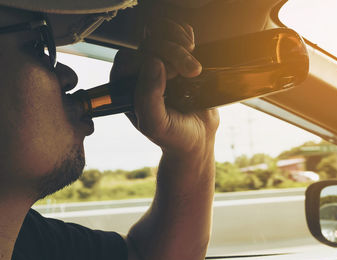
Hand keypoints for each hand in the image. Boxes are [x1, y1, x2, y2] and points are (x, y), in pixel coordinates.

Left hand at [110, 19, 218, 154]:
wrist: (199, 138)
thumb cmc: (175, 136)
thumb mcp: (157, 125)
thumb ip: (148, 99)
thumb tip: (153, 62)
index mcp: (125, 87)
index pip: (131, 56)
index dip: (154, 59)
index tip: (175, 74)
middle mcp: (137, 72)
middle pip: (149, 42)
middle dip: (175, 52)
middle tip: (192, 71)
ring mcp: (157, 62)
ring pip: (161, 33)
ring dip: (182, 43)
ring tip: (195, 66)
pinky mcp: (174, 56)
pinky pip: (175, 32)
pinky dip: (187, 36)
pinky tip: (194, 52)